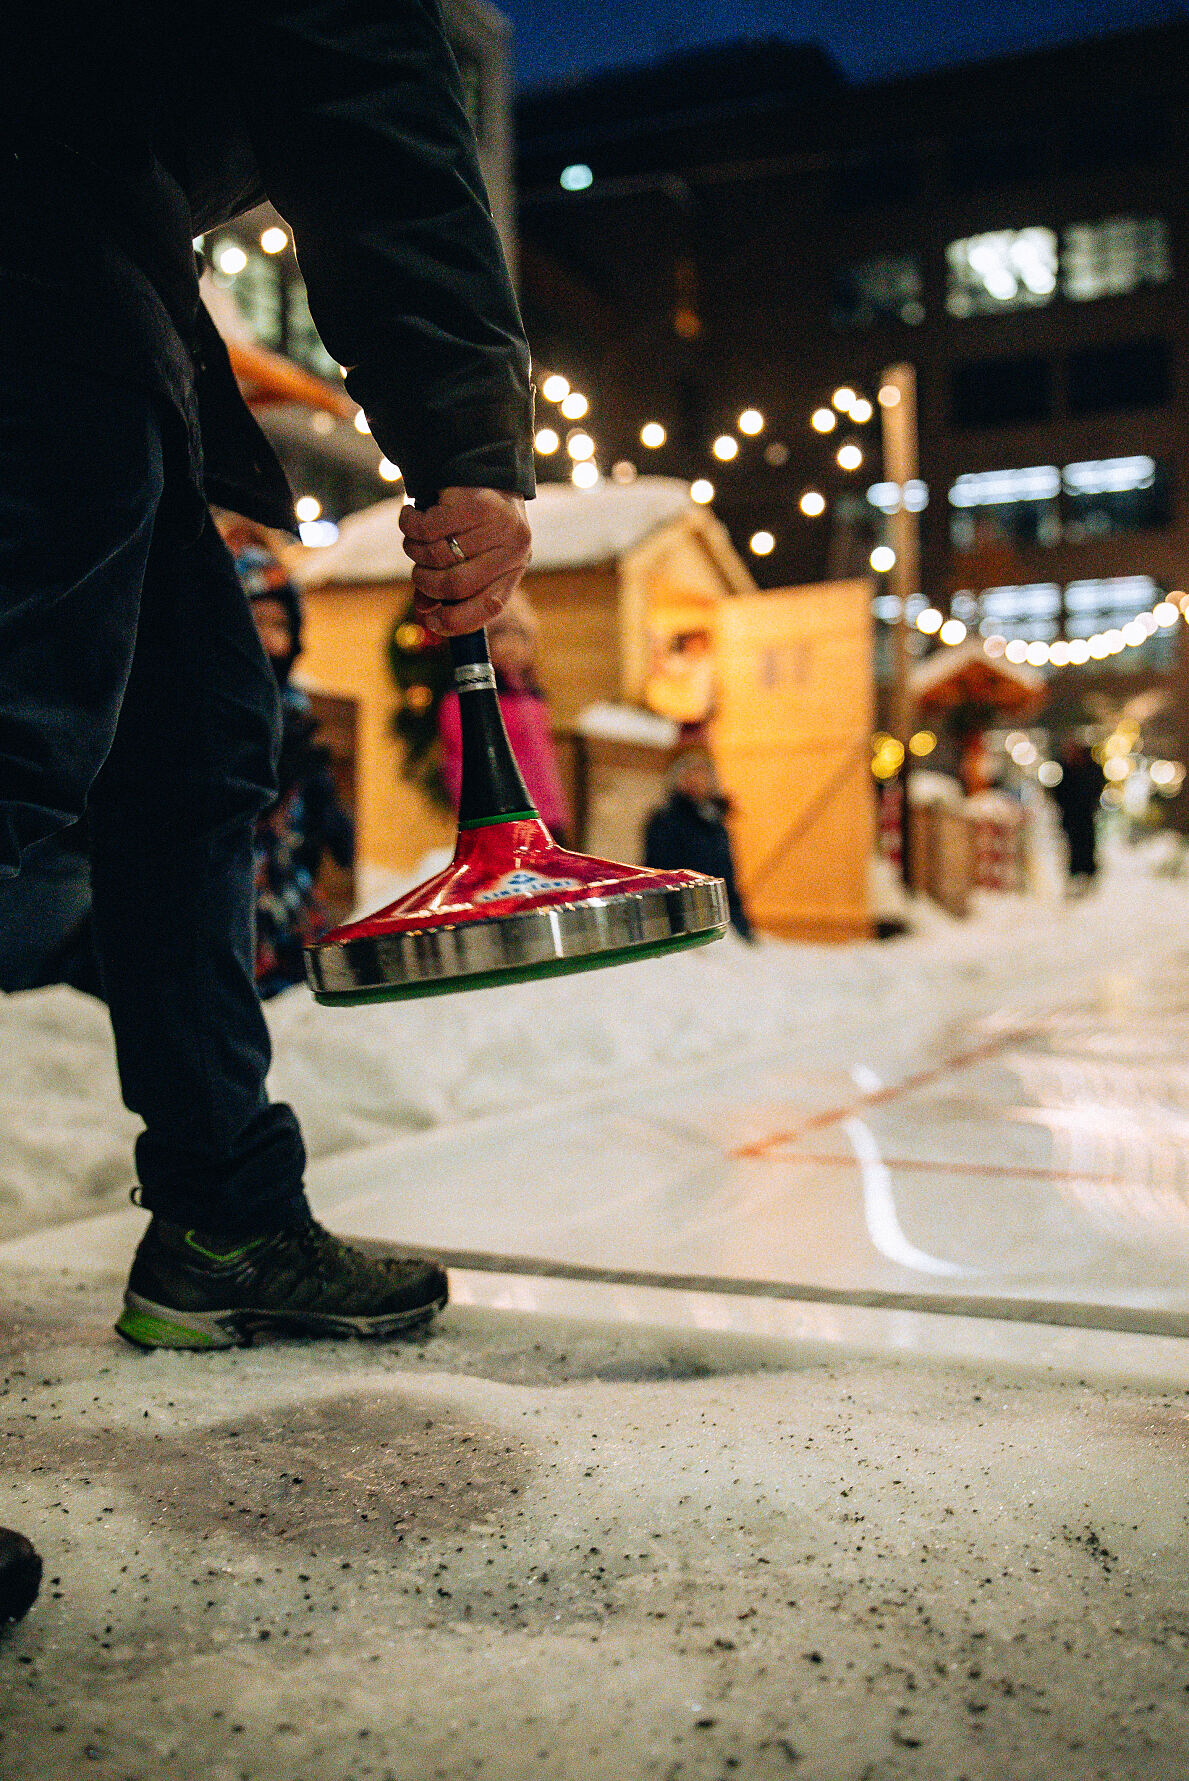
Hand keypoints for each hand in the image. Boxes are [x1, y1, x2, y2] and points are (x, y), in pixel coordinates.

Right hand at [399, 487, 531, 636]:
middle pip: (456, 584)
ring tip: (415, 539)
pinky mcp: (475, 503)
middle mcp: (513, 548)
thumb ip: (449, 585)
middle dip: (426, 583)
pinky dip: (411, 525)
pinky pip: (428, 528)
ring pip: (438, 555)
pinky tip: (411, 515)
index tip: (432, 622)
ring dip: (416, 551)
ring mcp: (497, 525)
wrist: (482, 464)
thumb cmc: (474, 520)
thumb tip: (424, 611)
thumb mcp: (470, 555)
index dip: (456, 621)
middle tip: (417, 573)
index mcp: (515, 567)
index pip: (489, 607)